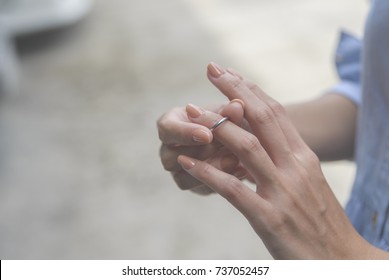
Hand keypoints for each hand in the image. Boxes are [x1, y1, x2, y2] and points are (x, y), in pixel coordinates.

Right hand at [157, 101, 246, 193]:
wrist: (240, 140)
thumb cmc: (229, 120)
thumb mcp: (233, 114)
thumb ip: (232, 113)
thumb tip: (236, 106)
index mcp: (172, 123)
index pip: (166, 128)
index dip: (185, 133)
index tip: (208, 135)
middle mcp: (169, 147)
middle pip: (169, 156)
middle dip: (200, 153)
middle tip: (225, 148)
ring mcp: (177, 169)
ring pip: (183, 177)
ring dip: (210, 169)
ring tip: (234, 159)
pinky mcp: (192, 184)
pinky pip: (200, 188)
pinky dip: (219, 181)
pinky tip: (240, 170)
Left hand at [177, 63, 370, 258]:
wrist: (341, 260)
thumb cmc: (320, 220)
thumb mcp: (308, 181)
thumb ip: (287, 158)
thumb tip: (264, 140)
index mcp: (304, 156)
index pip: (276, 112)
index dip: (251, 89)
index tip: (230, 72)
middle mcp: (295, 167)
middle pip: (262, 118)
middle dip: (234, 91)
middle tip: (211, 70)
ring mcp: (282, 191)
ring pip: (246, 147)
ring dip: (215, 126)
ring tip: (190, 111)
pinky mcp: (269, 217)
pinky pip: (233, 189)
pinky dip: (207, 173)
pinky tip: (187, 163)